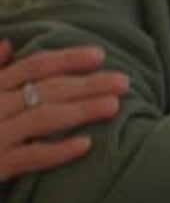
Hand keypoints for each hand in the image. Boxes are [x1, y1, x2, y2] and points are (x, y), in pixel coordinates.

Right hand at [0, 39, 128, 180]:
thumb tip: (7, 45)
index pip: (34, 65)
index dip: (68, 58)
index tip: (100, 55)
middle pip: (49, 88)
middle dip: (89, 83)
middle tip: (124, 81)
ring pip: (45, 118)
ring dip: (82, 111)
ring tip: (114, 106)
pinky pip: (30, 157)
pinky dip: (58, 150)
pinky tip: (85, 146)